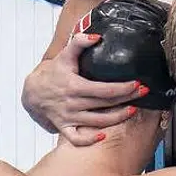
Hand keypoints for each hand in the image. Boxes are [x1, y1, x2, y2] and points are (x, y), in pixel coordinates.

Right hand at [21, 32, 145, 144]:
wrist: (31, 92)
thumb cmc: (52, 73)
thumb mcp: (64, 56)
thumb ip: (78, 43)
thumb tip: (96, 36)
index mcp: (74, 86)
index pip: (104, 90)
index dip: (123, 88)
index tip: (138, 84)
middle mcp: (72, 104)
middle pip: (105, 104)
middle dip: (128, 99)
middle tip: (144, 93)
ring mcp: (68, 117)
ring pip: (97, 122)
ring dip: (117, 118)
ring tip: (133, 110)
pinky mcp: (64, 127)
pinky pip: (76, 139)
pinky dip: (89, 140)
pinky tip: (104, 135)